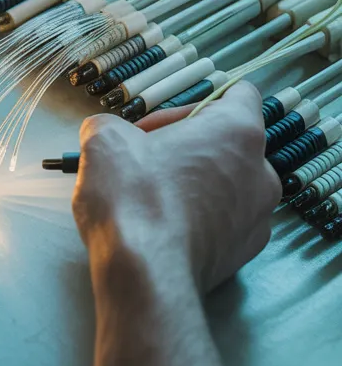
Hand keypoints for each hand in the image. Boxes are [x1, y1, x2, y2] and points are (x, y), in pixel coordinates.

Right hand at [72, 82, 279, 293]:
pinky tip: (163, 228)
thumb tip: (112, 137)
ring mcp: (259, 216)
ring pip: (227, 185)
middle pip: (229, 144)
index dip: (192, 104)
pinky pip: (224, 222)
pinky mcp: (246, 253)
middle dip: (188, 148)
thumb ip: (112, 125)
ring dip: (194, 184)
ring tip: (151, 199)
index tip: (158, 127)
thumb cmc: (132, 193)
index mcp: (238, 132)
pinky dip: (198, 219)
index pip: (239, 94)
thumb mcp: (104, 138)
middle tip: (146, 162)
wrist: (144, 272)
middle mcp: (262, 171)